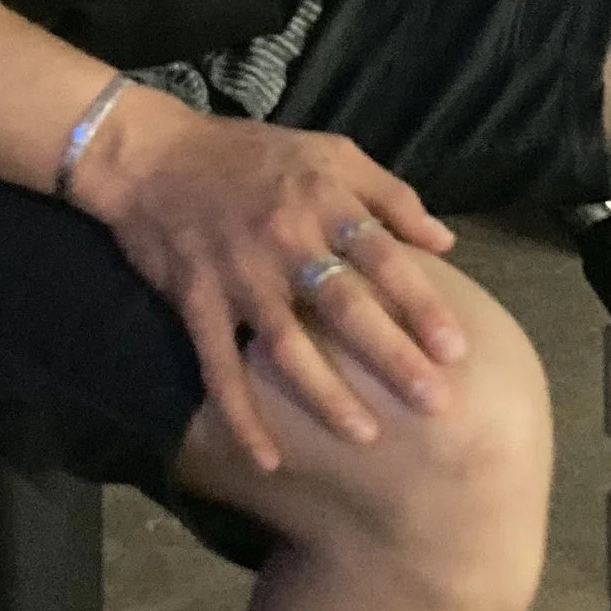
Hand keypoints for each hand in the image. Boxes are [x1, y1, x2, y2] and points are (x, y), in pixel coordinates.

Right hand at [67, 89, 465, 471]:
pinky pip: (220, 368)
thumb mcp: (330, 152)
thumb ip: (390, 194)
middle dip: (392, 357)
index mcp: (323, 200)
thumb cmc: (253, 154)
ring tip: (366, 436)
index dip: (421, 303)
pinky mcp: (197, 302)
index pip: (383, 256)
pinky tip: (269, 459)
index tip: (455, 350)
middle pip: (346, 306)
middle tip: (435, 403)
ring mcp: (238, 275)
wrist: (154, 156)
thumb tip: (445, 240)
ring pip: (288, 345)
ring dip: (327, 394)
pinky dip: (242, 416)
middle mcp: (285, 240)